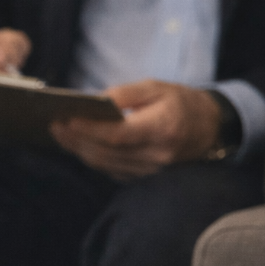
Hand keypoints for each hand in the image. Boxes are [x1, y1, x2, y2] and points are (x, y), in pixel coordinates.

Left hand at [49, 80, 221, 179]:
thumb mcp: (158, 88)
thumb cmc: (181, 103)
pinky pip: (110, 170)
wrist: (211, 129)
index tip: (66, 119)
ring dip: (78, 149)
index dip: (89, 129)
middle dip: (76, 139)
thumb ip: (126, 94)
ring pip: (105, 164)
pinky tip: (76, 144)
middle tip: (54, 125)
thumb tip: (94, 101)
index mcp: (163, 129)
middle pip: (106, 152)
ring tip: (59, 133)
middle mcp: (157, 155)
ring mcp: (150, 171)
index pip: (118, 135)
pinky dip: (91, 157)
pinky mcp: (143, 177)